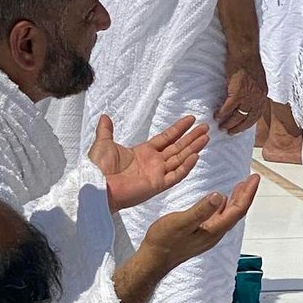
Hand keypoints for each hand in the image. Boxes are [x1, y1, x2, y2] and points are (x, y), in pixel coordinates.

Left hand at [88, 112, 207, 212]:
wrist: (96, 185)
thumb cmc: (98, 168)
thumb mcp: (103, 143)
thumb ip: (106, 130)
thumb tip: (105, 116)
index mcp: (143, 152)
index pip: (166, 138)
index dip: (179, 129)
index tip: (191, 120)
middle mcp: (153, 163)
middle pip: (177, 148)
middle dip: (191, 137)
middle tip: (206, 127)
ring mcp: (156, 174)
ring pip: (180, 159)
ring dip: (193, 148)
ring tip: (205, 137)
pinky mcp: (157, 185)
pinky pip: (176, 175)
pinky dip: (186, 167)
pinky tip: (196, 156)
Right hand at [139, 179, 257, 269]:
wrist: (153, 259)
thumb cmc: (164, 241)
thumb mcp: (181, 222)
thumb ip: (200, 210)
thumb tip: (219, 196)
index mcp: (213, 230)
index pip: (237, 210)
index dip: (247, 193)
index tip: (254, 178)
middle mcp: (214, 233)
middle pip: (236, 212)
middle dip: (245, 195)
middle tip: (252, 178)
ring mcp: (208, 234)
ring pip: (228, 215)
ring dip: (236, 199)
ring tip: (241, 186)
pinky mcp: (200, 234)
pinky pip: (218, 217)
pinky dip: (223, 205)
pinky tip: (220, 200)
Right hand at [217, 54, 266, 134]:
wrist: (245, 53)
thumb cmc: (249, 61)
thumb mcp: (257, 78)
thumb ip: (255, 89)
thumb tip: (249, 95)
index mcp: (263, 94)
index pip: (256, 114)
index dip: (247, 123)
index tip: (240, 128)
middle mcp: (257, 98)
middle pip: (247, 118)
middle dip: (238, 127)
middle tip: (229, 132)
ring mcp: (247, 97)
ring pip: (237, 115)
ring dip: (228, 123)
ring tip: (221, 126)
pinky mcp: (237, 93)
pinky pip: (227, 108)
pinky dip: (221, 114)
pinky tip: (216, 116)